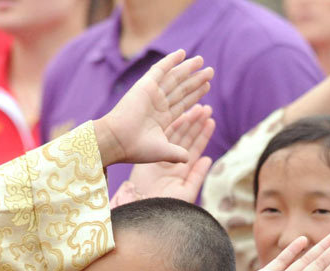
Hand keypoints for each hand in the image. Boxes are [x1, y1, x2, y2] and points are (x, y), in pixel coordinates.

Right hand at [94, 50, 213, 166]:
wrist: (119, 141)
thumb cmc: (137, 149)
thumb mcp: (163, 152)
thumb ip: (177, 153)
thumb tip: (188, 159)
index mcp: (162, 118)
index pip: (183, 103)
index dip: (195, 94)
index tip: (207, 86)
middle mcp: (158, 104)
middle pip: (182, 89)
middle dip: (196, 80)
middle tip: (210, 71)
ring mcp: (152, 94)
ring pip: (174, 78)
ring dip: (188, 69)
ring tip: (201, 61)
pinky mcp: (145, 86)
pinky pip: (160, 70)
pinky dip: (170, 61)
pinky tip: (182, 53)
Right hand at [126, 104, 214, 202]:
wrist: (144, 211)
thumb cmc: (167, 207)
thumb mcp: (186, 192)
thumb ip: (197, 175)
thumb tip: (208, 158)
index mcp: (183, 171)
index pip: (196, 149)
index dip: (203, 135)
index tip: (211, 121)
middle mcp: (172, 162)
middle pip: (187, 138)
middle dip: (196, 124)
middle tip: (206, 108)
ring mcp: (160, 158)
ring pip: (176, 135)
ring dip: (186, 121)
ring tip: (197, 108)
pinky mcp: (149, 155)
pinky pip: (162, 138)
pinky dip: (171, 126)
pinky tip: (180, 115)